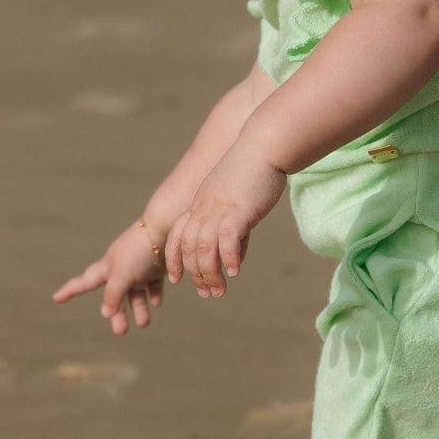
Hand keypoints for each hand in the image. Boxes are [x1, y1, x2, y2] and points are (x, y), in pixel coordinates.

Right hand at [52, 221, 164, 335]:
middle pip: (115, 296)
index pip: (84, 282)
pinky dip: (154, 294)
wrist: (166, 229)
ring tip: (144, 323)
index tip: (56, 298)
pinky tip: (156, 303)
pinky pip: (153, 284)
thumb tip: (104, 314)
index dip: (70, 291)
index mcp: (107, 267)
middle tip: (120, 332)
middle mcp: (120, 268)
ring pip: (135, 293)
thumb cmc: (139, 251)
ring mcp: (138, 267)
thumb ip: (113, 294)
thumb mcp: (122, 274)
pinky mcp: (156, 266)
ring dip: (139, 308)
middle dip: (117, 314)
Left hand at [164, 138, 285, 296]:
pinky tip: (234, 272)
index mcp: (200, 204)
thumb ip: (234, 233)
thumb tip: (233, 262)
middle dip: (195, 275)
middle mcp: (203, 209)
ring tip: (218, 291)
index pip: (177, 235)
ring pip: (202, 249)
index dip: (173, 259)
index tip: (177, 279)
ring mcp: (218, 210)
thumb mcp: (237, 203)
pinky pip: (226, 240)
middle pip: (188, 249)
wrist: (265, 144)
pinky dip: (227, 259)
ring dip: (209, 275)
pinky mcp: (238, 211)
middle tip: (206, 293)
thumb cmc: (256, 171)